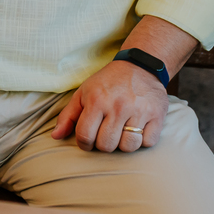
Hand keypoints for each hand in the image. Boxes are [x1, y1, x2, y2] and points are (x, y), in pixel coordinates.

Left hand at [51, 60, 169, 152]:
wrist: (139, 66)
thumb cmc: (107, 83)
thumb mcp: (83, 93)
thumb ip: (68, 116)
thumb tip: (55, 136)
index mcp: (97, 100)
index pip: (85, 136)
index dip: (84, 144)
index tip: (88, 140)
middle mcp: (118, 106)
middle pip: (107, 145)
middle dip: (103, 144)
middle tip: (105, 134)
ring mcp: (139, 111)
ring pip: (128, 147)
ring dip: (123, 144)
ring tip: (121, 132)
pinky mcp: (157, 115)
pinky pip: (148, 142)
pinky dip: (142, 140)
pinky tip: (137, 129)